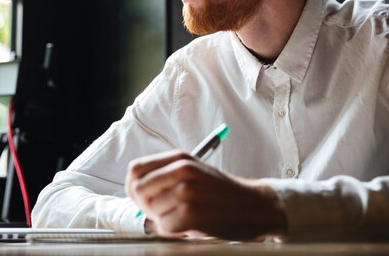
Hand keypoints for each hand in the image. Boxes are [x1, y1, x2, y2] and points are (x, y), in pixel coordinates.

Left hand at [125, 150, 286, 239]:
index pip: (135, 169)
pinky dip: (174, 231)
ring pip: (152, 211)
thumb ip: (165, 175)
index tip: (145, 197)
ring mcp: (187, 192)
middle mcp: (181, 170)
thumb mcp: (194, 172)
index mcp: (179, 158)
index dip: (135, 186)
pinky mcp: (192, 213)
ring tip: (185, 217)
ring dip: (164, 219)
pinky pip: (165, 227)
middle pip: (138, 191)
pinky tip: (190, 226)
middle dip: (147, 206)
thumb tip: (134, 189)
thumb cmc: (220, 192)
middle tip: (166, 211)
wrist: (254, 205)